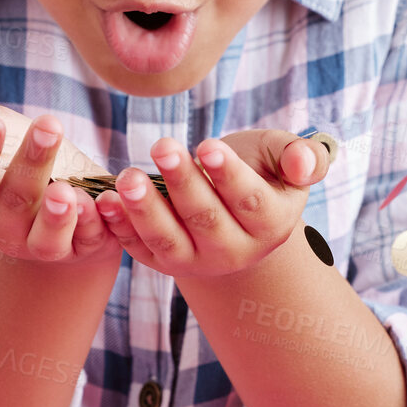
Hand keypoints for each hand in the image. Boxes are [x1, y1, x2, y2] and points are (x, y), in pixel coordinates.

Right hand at [0, 96, 120, 268]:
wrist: (63, 187)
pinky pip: (86, 242)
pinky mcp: (80, 247)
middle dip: (31, 163)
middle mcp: (3, 228)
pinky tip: (101, 203)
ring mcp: (40, 243)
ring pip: (46, 237)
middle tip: (48, 124)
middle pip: (14, 199)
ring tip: (66, 191)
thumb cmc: (13, 154)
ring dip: (56, 215)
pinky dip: (94, 226)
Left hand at [94, 128, 332, 279]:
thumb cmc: (260, 172)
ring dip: (145, 209)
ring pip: (169, 239)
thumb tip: (305, 161)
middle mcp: (235, 251)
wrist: (233, 211)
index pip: (251, 202)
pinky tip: (102, 200)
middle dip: (182, 182)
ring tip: (127, 176)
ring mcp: (197, 262)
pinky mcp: (164, 263)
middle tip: (161, 144)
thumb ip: (301, 156)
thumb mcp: (282, 159)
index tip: (207, 144)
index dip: (229, 174)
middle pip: (207, 218)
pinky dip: (119, 226)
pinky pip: (139, 248)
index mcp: (271, 225)